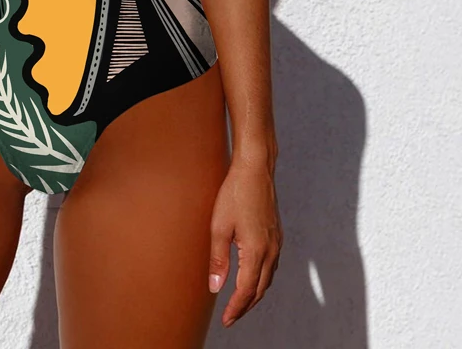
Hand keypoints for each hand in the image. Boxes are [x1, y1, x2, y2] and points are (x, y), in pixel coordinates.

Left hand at [208, 155, 282, 326]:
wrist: (255, 169)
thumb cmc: (235, 194)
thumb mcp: (219, 226)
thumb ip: (218, 259)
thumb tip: (215, 287)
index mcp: (257, 252)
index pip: (247, 291)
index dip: (236, 308)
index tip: (227, 321)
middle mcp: (271, 250)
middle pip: (260, 289)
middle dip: (246, 305)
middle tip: (231, 317)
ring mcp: (276, 242)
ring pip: (268, 278)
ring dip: (255, 293)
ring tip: (240, 301)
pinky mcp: (276, 234)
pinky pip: (271, 265)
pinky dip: (262, 277)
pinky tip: (252, 276)